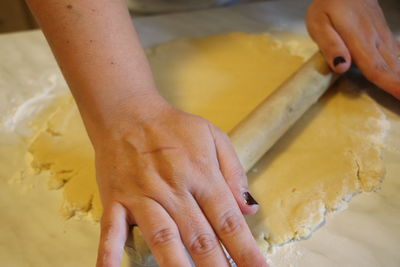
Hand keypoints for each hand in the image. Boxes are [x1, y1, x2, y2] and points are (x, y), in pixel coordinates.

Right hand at [93, 102, 266, 266]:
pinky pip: (111, 231)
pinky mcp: (116, 199)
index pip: (228, 220)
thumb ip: (233, 172)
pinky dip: (111, 256)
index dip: (245, 250)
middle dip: (217, 266)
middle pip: (200, 236)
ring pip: (163, 238)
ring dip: (178, 266)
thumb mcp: (213, 136)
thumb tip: (250, 208)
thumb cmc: (173, 126)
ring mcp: (143, 195)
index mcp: (201, 174)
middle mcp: (174, 189)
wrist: (128, 111)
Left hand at [307, 0, 399, 98]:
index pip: (375, 67)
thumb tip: (342, 67)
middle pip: (390, 67)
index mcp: (358, 39)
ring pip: (396, 60)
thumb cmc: (327, 6)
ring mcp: (381, 35)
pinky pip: (396, 51)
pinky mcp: (383, 33)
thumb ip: (330, 45)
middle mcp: (375, 39)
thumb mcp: (319, 24)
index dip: (388, 84)